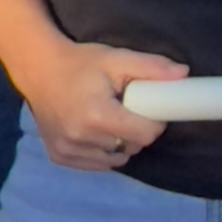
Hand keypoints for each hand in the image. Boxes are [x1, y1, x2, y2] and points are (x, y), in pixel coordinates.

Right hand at [22, 39, 186, 170]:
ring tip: (106, 119)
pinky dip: (101, 152)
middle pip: (131, 147)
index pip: (145, 135)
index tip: (146, 108)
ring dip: (119, 144)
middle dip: (135, 131)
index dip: (153, 122)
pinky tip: (93, 131)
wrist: (37, 69)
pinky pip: (96, 163)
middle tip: (124, 109)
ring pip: (115, 158)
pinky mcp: (59, 157)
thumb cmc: (80, 63)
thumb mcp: (116, 58)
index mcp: (98, 116)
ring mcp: (68, 150)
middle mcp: (82, 139)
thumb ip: (151, 67)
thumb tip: (184, 74)